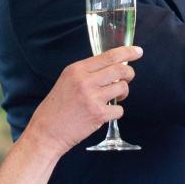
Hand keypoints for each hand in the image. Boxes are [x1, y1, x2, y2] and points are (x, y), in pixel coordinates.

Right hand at [23, 45, 142, 158]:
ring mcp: (93, 98)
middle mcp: (85, 81)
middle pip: (120, 69)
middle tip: (128, 77)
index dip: (127, 52)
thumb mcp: (67, 81)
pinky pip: (119, 110)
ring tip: (114, 98)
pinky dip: (116, 112)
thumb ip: (86, 73)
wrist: (46, 132)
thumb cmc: (56, 108)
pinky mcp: (98, 114)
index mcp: (77, 70)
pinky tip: (106, 114)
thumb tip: (111, 67)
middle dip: (129, 73)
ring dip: (123, 93)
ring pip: (122, 88)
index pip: (109, 56)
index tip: (138, 51)